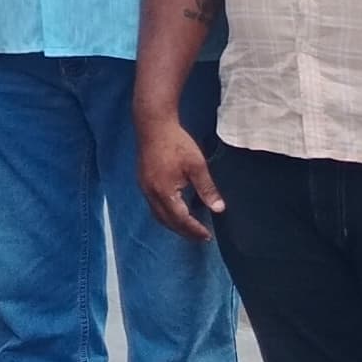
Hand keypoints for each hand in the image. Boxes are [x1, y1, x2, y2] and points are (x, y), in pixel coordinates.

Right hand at [135, 107, 223, 242]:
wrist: (153, 124)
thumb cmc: (176, 142)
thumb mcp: (197, 165)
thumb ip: (207, 189)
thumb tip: (218, 209)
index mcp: (164, 191)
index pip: (180, 219)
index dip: (194, 229)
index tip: (207, 236)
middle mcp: (151, 193)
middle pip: (167, 221)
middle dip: (184, 231)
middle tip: (200, 237)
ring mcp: (144, 188)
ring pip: (158, 215)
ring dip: (174, 224)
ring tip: (189, 228)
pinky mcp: (143, 181)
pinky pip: (154, 205)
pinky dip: (166, 213)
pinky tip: (176, 210)